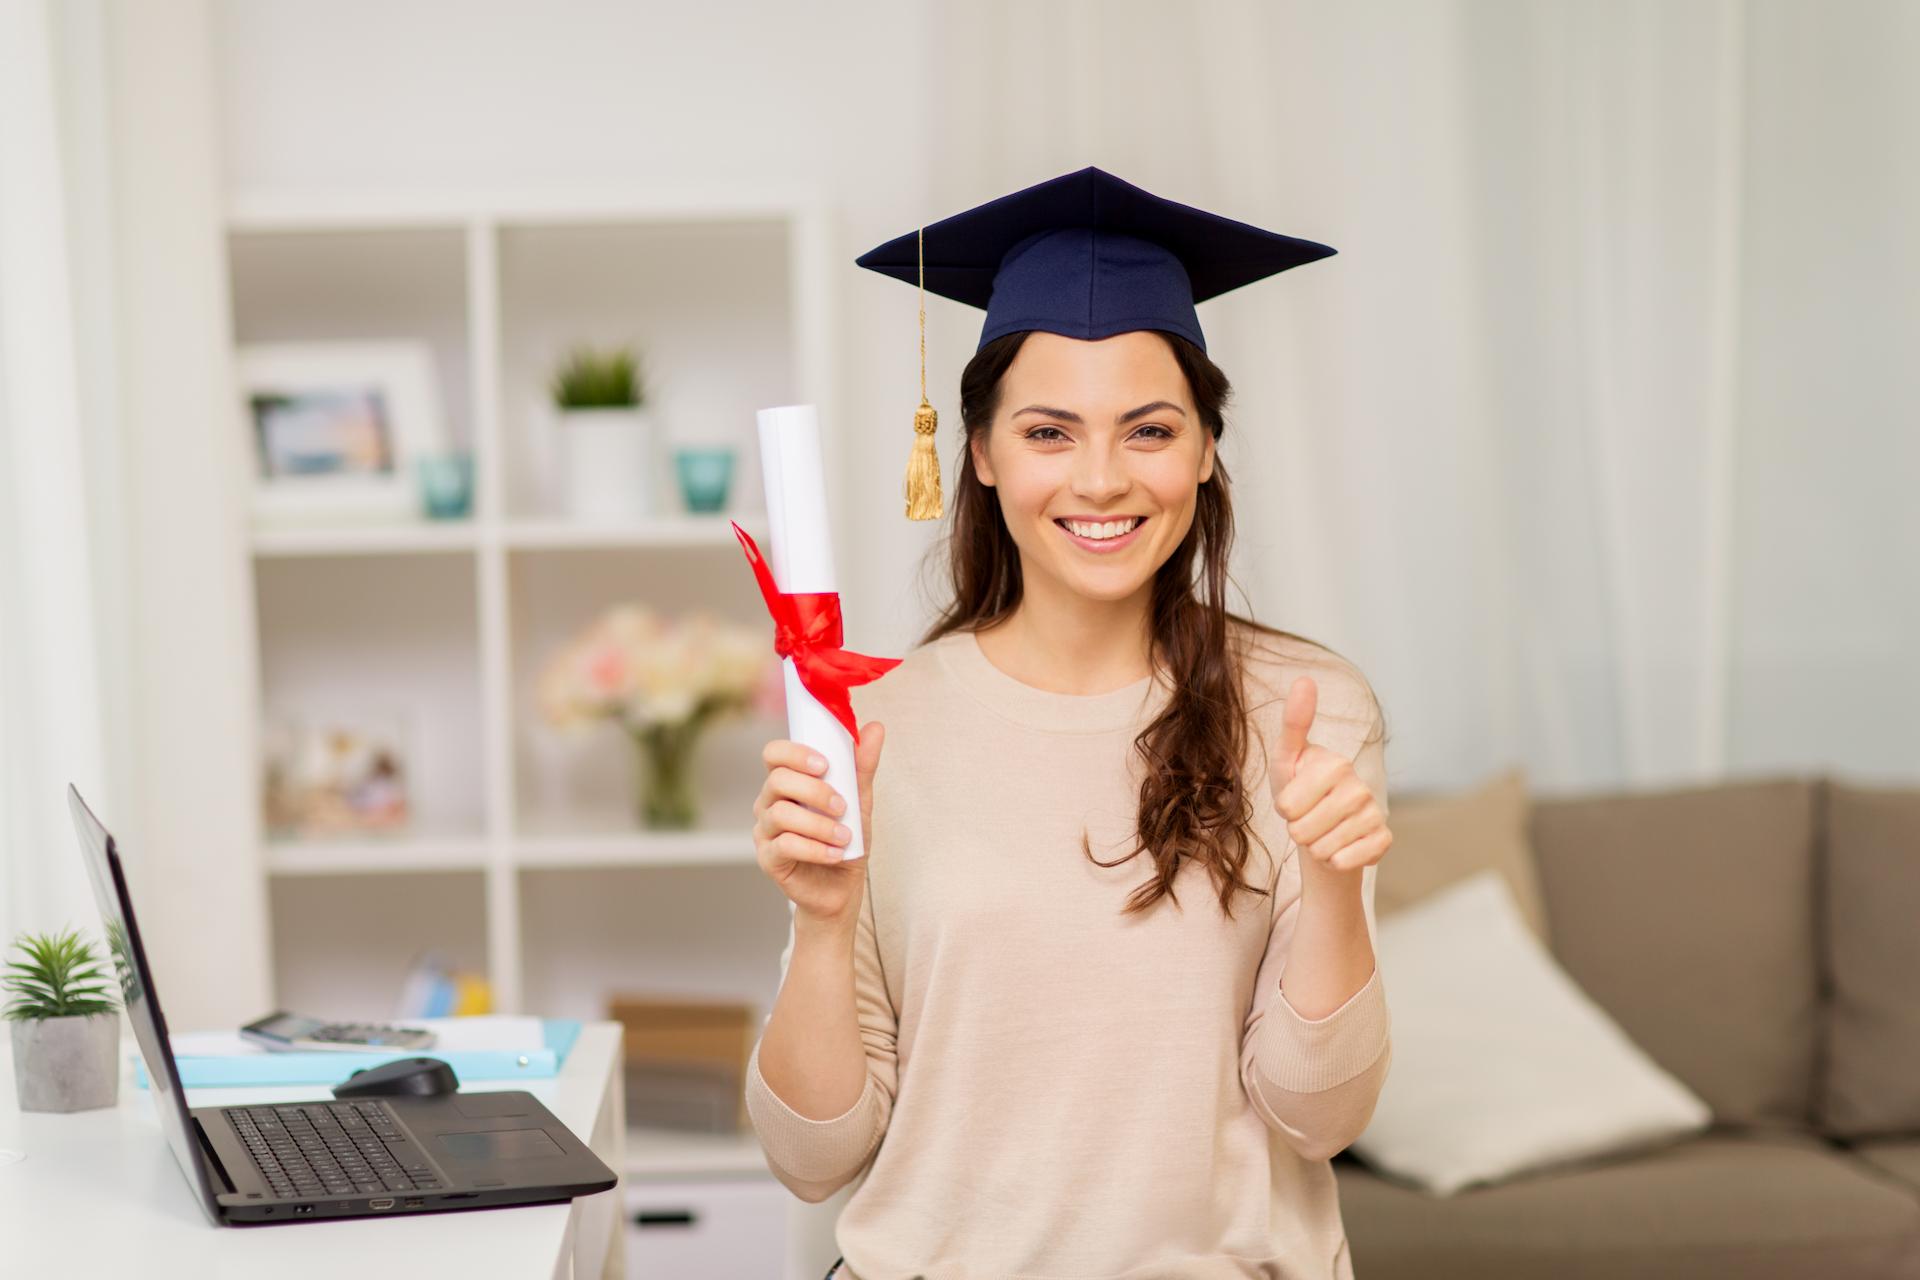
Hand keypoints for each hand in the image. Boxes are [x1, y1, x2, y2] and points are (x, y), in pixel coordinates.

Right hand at [752, 722, 885, 929]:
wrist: (841, 885)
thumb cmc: (845, 837)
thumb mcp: (859, 800)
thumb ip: (862, 766)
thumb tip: (876, 727)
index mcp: (787, 782)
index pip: (774, 754)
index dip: (795, 753)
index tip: (825, 764)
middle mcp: (769, 803)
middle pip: (777, 781)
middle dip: (814, 791)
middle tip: (842, 806)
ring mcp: (765, 831)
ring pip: (781, 815)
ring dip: (819, 824)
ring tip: (845, 836)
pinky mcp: (768, 859)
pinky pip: (784, 846)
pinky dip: (815, 849)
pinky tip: (835, 854)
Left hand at [1267, 677, 1391, 876]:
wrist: (1325, 830)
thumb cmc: (1299, 791)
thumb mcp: (1286, 759)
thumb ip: (1294, 722)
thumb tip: (1305, 678)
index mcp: (1335, 764)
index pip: (1287, 806)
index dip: (1284, 810)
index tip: (1293, 800)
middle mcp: (1360, 787)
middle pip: (1303, 830)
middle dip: (1298, 831)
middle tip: (1308, 819)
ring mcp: (1374, 813)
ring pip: (1322, 849)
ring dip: (1315, 847)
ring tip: (1322, 832)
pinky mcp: (1383, 840)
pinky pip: (1345, 862)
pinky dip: (1335, 861)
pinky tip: (1340, 848)